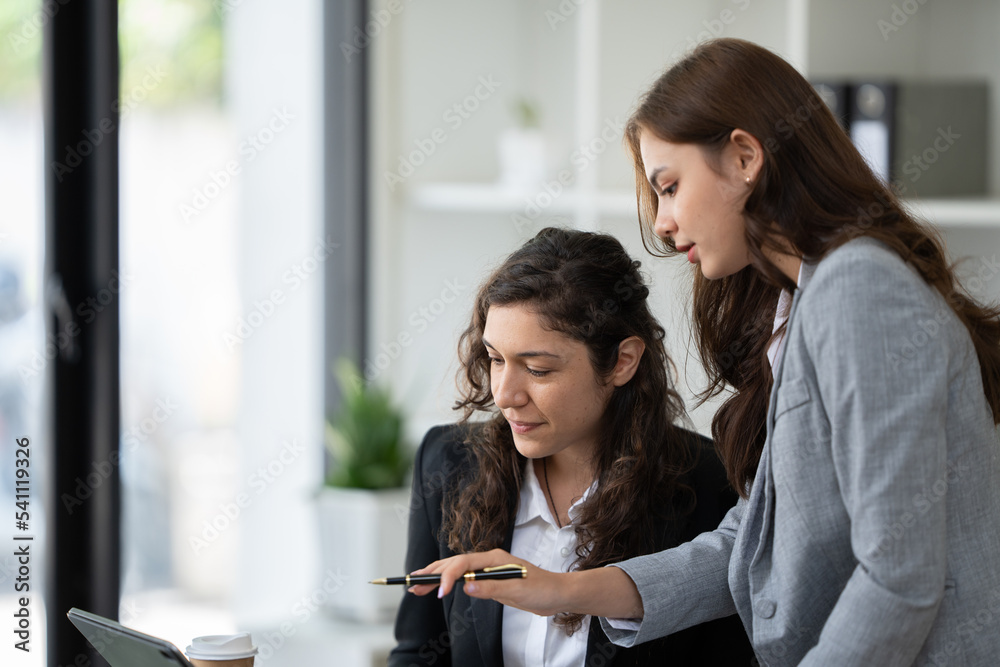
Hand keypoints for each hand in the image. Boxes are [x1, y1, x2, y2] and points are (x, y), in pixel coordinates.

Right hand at [408, 548, 643, 618]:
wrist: (558, 594)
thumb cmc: (543, 589)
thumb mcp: (518, 591)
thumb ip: (491, 588)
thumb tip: (466, 586)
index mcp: (494, 558)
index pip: (463, 564)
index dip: (448, 577)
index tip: (439, 593)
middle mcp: (488, 559)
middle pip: (454, 563)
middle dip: (432, 573)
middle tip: (411, 584)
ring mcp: (487, 568)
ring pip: (456, 569)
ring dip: (436, 576)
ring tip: (416, 585)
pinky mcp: (489, 579)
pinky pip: (463, 578)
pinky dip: (448, 582)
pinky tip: (438, 587)